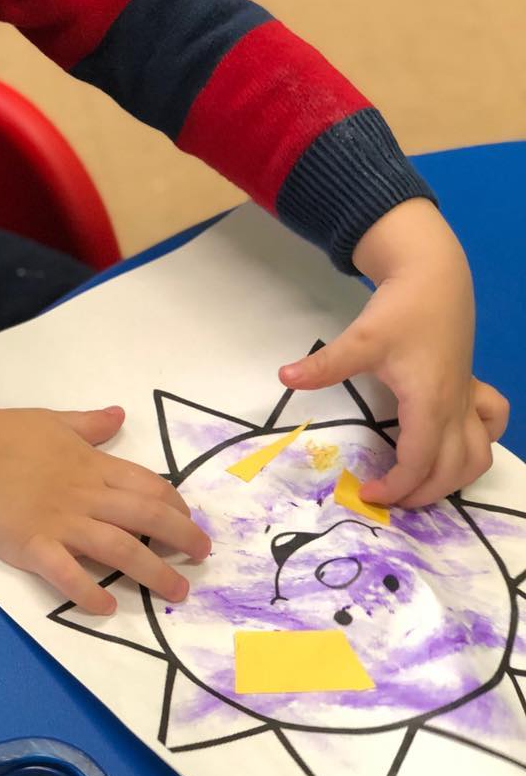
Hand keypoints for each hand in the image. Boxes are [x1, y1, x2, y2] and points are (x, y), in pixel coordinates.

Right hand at [0, 388, 210, 613]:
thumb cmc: (4, 433)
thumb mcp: (54, 421)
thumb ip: (89, 424)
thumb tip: (119, 415)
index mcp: (93, 466)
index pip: (148, 486)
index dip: (175, 506)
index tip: (189, 520)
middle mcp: (87, 497)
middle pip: (147, 519)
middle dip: (182, 540)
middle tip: (202, 557)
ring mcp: (62, 523)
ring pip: (120, 550)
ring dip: (154, 573)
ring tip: (177, 592)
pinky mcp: (34, 547)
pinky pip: (68, 575)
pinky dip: (89, 593)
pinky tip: (107, 608)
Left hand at [279, 199, 509, 507]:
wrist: (434, 275)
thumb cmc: (401, 309)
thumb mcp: (360, 338)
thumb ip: (325, 364)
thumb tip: (285, 377)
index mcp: (430, 403)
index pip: (420, 461)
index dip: (397, 485)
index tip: (367, 493)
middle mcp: (456, 406)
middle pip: (454, 468)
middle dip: (424, 493)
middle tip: (388, 499)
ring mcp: (468, 398)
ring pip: (479, 454)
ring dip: (454, 478)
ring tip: (419, 486)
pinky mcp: (472, 386)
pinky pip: (490, 425)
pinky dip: (478, 445)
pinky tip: (454, 447)